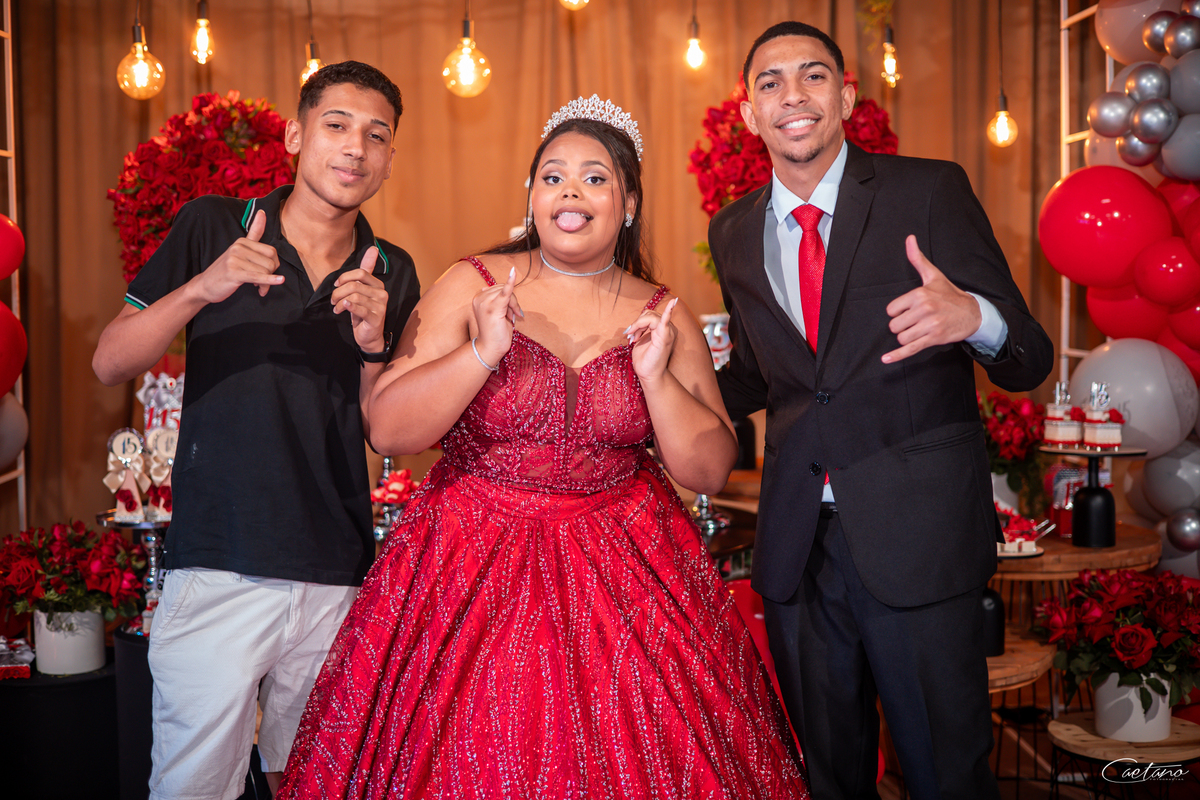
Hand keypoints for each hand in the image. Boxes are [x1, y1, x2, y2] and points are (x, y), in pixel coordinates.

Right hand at [194, 210, 282, 301]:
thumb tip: (262, 212)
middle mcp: (238, 247)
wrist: (205, 285)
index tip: (269, 271)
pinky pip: (257, 276)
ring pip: (265, 272)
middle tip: (260, 281)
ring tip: (256, 286)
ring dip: (265, 284)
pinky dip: (269, 281)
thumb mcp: (239, 250)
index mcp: (242, 241)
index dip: (274, 264)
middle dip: (270, 274)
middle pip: (271, 262)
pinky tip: (278, 282)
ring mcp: (235, 259)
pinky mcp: (233, 272)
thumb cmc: (226, 269)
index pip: (271, 251)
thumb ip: (253, 234)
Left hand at [332, 248, 389, 351]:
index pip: (361, 273)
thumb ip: (366, 270)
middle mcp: (382, 294)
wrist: (369, 336)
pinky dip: (347, 307)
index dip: (345, 277)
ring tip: (336, 308)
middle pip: (355, 285)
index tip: (336, 284)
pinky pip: (359, 308)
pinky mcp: (376, 318)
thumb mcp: (362, 290)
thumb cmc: (363, 312)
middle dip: (339, 291)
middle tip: (332, 300)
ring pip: (354, 296)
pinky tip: (341, 309)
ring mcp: (380, 307)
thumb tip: (373, 248)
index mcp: (378, 285)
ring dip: (339, 302)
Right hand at [471, 265, 522, 365]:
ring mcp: (485, 302)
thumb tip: (506, 289)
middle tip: (512, 317)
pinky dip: (511, 281)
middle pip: (503, 288)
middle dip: (512, 302)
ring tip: (509, 319)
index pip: (498, 288)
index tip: (509, 313)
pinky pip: (505, 291)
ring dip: (513, 306)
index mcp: (479, 297)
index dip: (508, 299)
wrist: (490, 348)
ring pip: (508, 293)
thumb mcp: (497, 312)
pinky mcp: (494, 308)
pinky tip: (513, 271)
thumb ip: (499, 300)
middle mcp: (479, 298)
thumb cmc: (495, 332)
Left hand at [627, 297, 678, 384]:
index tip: (629, 334)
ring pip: (650, 316)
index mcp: (663, 328)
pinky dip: (668, 311)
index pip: (650, 315)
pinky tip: (673, 302)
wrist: (648, 375)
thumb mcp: (642, 340)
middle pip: (649, 313)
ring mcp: (668, 332)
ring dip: (637, 325)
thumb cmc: (646, 360)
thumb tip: (634, 323)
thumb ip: (641, 329)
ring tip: (633, 338)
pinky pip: (665, 320)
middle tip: (630, 337)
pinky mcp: (664, 337)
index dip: (638, 321)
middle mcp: (668, 329)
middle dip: (637, 323)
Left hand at [882, 235, 981, 363]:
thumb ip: (917, 259)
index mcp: (919, 294)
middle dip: (902, 325)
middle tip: (916, 321)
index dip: (898, 312)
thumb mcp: (933, 276)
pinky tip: (886, 359)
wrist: (973, 313)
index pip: (891, 310)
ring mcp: (929, 325)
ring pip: (902, 337)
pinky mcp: (933, 339)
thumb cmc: (950, 294)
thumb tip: (909, 238)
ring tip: (919, 330)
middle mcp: (924, 309)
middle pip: (894, 325)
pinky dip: (897, 356)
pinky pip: (910, 349)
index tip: (910, 310)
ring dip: (907, 337)